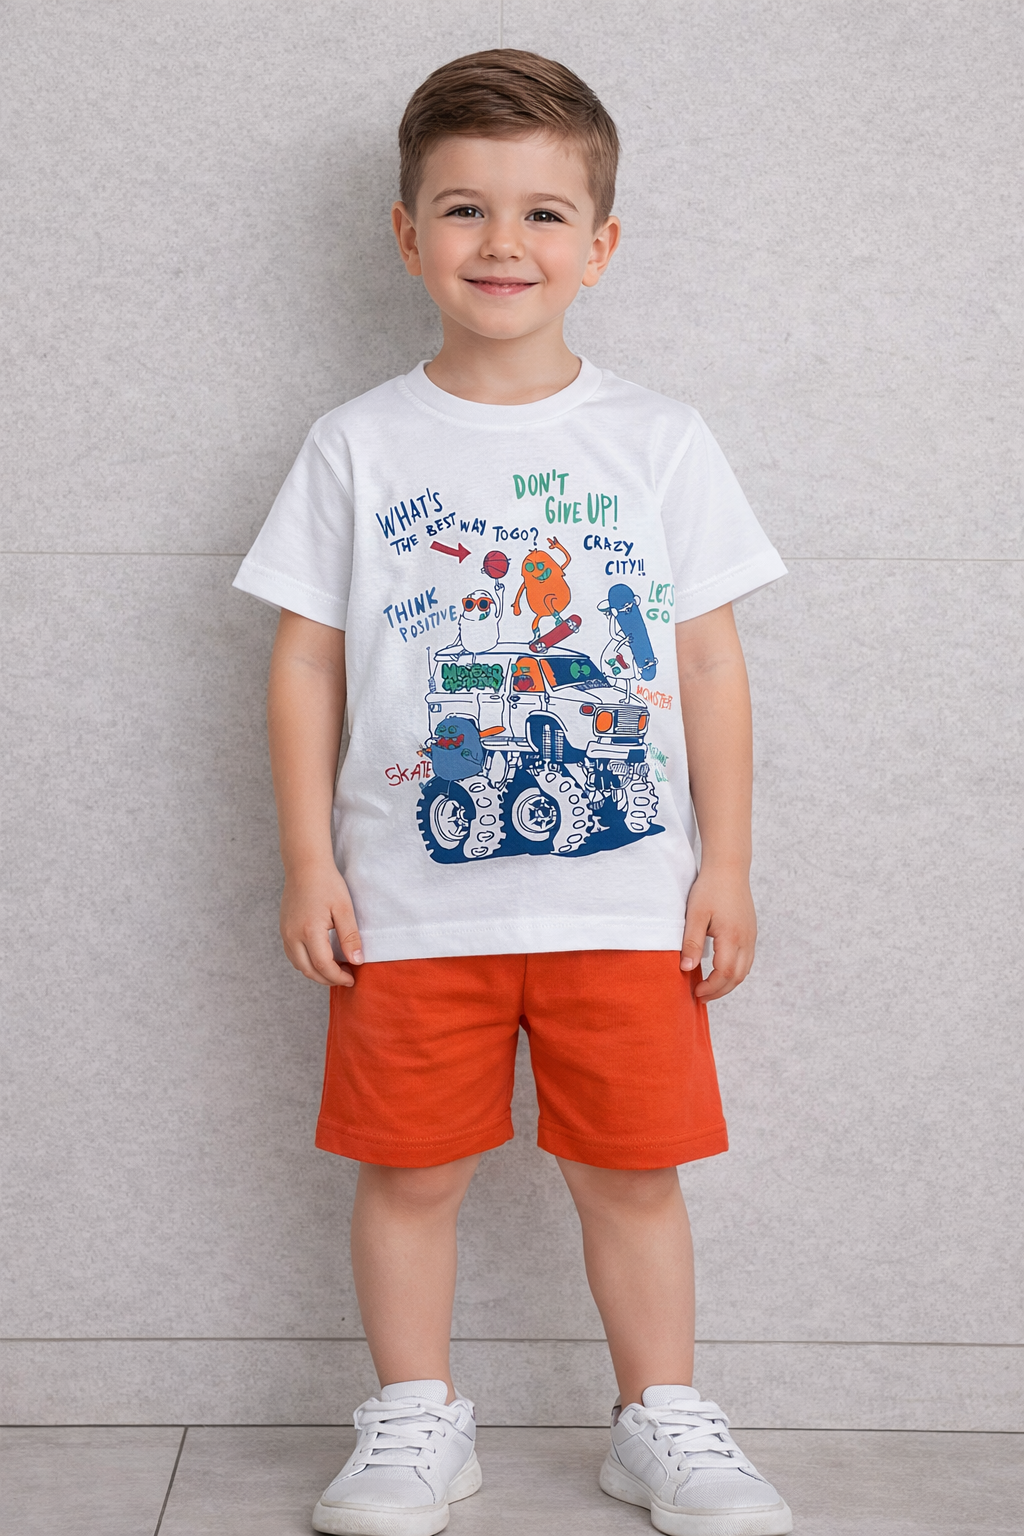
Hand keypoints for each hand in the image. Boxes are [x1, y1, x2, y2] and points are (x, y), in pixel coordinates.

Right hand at [280, 861, 363, 986]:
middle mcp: (292, 935)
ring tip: (335, 970)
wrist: (305, 866)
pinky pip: (293, 955)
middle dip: (328, 979)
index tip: (352, 978)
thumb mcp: (344, 909)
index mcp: (309, 931)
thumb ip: (350, 937)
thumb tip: (356, 961)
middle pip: (308, 970)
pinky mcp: (283, 929)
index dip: (338, 976)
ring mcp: (285, 933)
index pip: (323, 965)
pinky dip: (306, 963)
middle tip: (345, 977)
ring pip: (298, 965)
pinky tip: (321, 958)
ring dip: (316, 973)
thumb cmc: (327, 883)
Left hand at [680, 866, 755, 1000]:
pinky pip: (747, 960)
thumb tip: (686, 968)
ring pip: (744, 971)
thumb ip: (691, 943)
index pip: (724, 974)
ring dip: (727, 983)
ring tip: (709, 987)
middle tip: (701, 996)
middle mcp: (746, 940)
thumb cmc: (710, 888)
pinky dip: (734, 971)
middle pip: (737, 977)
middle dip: (719, 991)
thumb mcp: (694, 915)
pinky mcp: (751, 932)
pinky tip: (720, 970)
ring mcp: (751, 936)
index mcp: (732, 937)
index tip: (695, 992)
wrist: (729, 868)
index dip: (710, 988)